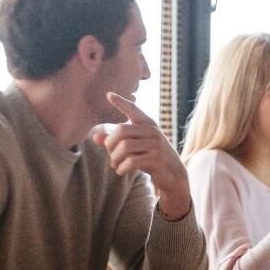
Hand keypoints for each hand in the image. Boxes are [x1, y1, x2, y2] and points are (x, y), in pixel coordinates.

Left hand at [93, 92, 190, 219]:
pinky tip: (120, 171)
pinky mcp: (156, 159)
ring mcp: (156, 144)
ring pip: (124, 147)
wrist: (173, 174)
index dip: (121, 103)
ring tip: (114, 164)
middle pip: (121, 130)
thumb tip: (95, 137)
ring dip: (114, 158)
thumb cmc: (150, 157)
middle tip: (110, 154)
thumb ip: (115, 142)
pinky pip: (131, 161)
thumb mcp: (134, 148)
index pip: (133, 110)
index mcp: (148, 124)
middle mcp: (152, 131)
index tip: (108, 95)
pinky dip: (121, 168)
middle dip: (110, 144)